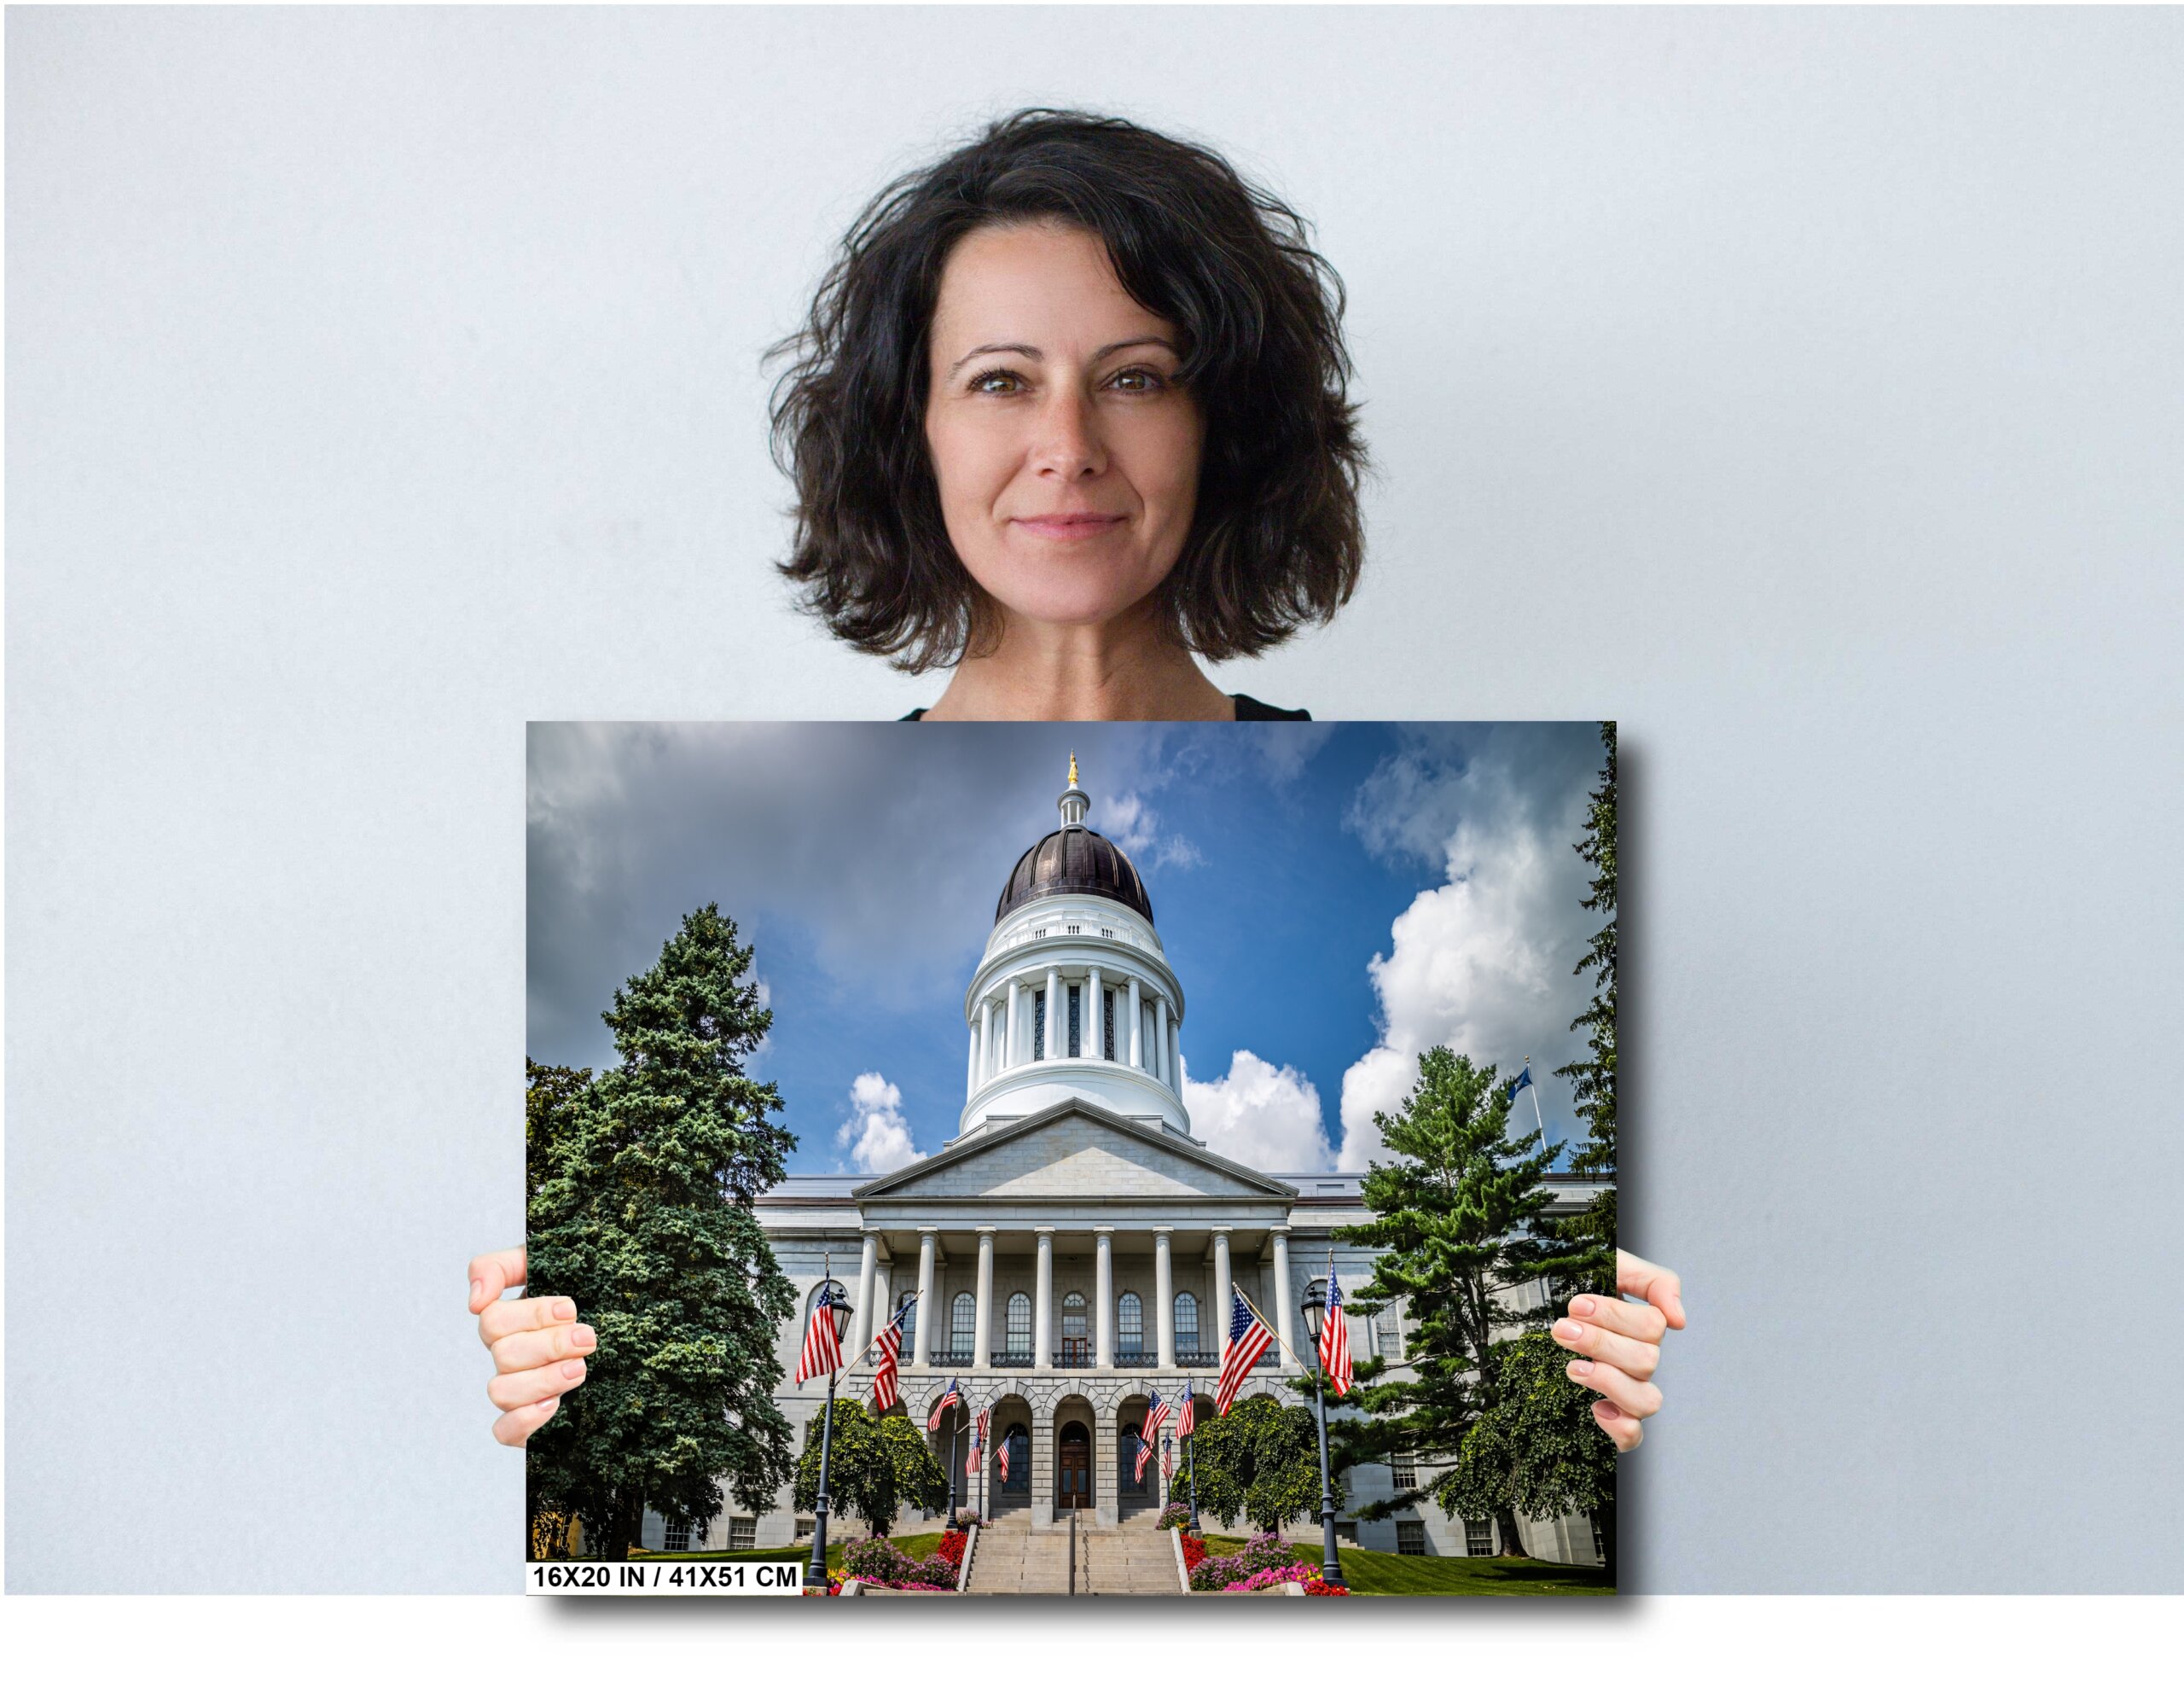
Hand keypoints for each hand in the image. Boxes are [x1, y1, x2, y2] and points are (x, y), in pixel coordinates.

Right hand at [469, 1246, 595, 1447]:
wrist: (628, 1331)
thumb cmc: (586, 1291)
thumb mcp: (545, 1264)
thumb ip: (499, 1267)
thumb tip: (475, 1301)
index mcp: (509, 1322)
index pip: (493, 1320)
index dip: (531, 1315)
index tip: (571, 1308)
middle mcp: (510, 1356)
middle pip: (503, 1355)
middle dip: (550, 1345)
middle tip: (588, 1338)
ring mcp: (518, 1390)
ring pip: (501, 1392)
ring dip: (542, 1380)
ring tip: (580, 1369)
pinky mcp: (530, 1422)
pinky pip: (504, 1432)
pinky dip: (524, 1420)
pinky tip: (554, 1405)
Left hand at [1551, 1248, 1684, 1452]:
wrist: (1535, 1301)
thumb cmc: (1575, 1285)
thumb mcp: (1612, 1266)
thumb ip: (1654, 1281)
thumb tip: (1679, 1320)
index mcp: (1642, 1327)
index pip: (1653, 1326)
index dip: (1615, 1316)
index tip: (1576, 1304)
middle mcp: (1639, 1362)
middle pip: (1646, 1361)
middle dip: (1600, 1343)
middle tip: (1563, 1329)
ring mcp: (1627, 1391)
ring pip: (1646, 1401)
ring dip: (1609, 1381)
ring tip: (1573, 1367)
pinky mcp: (1611, 1418)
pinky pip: (1632, 1436)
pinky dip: (1619, 1426)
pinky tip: (1595, 1408)